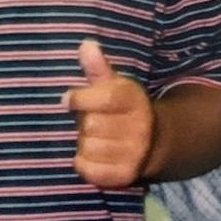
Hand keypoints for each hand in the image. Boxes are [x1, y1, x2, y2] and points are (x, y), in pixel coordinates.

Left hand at [62, 39, 155, 187]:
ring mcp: (133, 154)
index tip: (68, 99)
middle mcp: (139, 128)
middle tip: (90, 121)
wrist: (153, 142)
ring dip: (83, 143)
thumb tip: (86, 45)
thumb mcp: (114, 85)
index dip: (80, 99)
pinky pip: (88, 170)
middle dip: (83, 122)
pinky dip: (83, 162)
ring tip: (94, 137)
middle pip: (90, 125)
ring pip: (87, 148)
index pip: (104, 98)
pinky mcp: (124, 176)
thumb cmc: (122, 108)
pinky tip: (93, 155)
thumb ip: (98, 67)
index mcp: (135, 101)